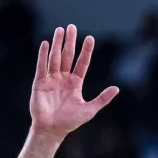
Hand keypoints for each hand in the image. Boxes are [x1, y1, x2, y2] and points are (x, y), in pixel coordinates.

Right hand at [30, 25, 118, 140]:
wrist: (52, 130)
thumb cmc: (70, 122)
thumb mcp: (90, 110)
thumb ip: (102, 99)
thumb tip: (117, 88)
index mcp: (75, 83)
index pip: (82, 63)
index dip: (86, 51)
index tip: (90, 38)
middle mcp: (63, 78)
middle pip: (67, 56)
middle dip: (69, 41)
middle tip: (71, 27)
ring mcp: (51, 79)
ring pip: (55, 58)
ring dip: (57, 44)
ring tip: (59, 30)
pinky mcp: (39, 83)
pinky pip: (42, 66)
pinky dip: (43, 55)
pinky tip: (45, 44)